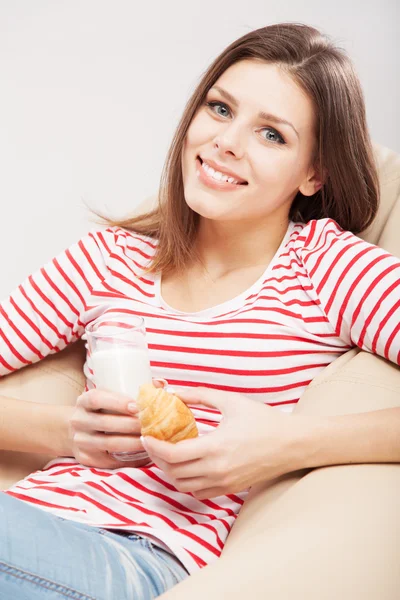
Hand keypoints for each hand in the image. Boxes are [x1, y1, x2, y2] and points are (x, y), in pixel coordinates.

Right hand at [68, 388, 144, 467]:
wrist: (76, 430)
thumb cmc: (101, 409)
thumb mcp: (106, 395)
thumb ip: (126, 391)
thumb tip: (158, 384)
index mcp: (84, 401)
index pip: (97, 400)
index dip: (117, 403)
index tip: (137, 406)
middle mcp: (78, 420)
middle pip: (105, 423)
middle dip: (130, 424)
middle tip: (151, 425)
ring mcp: (81, 441)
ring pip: (109, 443)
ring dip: (133, 442)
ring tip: (149, 439)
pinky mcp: (86, 458)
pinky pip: (110, 461)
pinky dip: (129, 459)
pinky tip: (143, 454)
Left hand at [141, 386, 299, 498]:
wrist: (292, 444)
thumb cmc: (263, 420)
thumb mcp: (230, 401)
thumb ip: (199, 395)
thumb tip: (173, 391)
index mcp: (216, 447)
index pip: (172, 454)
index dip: (153, 446)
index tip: (145, 435)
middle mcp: (217, 470)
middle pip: (172, 472)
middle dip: (156, 457)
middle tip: (152, 442)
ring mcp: (223, 483)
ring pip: (183, 485)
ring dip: (169, 471)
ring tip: (166, 452)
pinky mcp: (229, 489)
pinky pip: (198, 492)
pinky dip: (185, 481)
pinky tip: (186, 465)